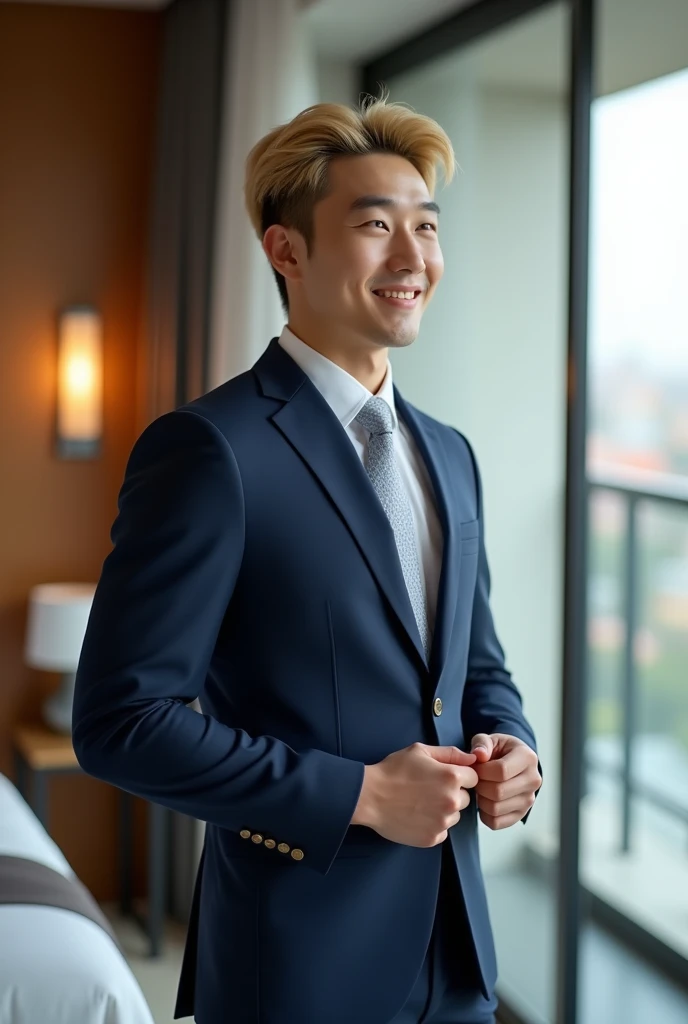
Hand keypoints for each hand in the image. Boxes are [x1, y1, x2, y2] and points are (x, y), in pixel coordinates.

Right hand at [352, 742, 478, 847]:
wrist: (370, 796)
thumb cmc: (393, 771)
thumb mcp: (420, 751)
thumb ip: (451, 753)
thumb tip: (474, 758)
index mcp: (452, 777)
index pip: (474, 778)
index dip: (460, 775)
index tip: (444, 777)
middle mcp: (452, 801)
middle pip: (466, 798)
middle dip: (453, 793)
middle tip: (429, 789)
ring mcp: (443, 822)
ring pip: (455, 816)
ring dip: (444, 810)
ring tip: (421, 803)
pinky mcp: (432, 838)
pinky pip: (443, 831)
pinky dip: (434, 825)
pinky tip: (417, 815)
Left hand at [470, 733, 540, 829]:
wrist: (512, 763)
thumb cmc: (499, 750)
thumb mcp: (490, 740)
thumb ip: (482, 743)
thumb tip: (479, 755)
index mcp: (527, 758)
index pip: (501, 770)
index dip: (481, 771)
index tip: (475, 767)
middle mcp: (533, 780)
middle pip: (498, 792)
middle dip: (480, 786)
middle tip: (476, 780)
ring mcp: (529, 800)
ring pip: (496, 808)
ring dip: (480, 800)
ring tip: (481, 788)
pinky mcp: (521, 814)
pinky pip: (496, 822)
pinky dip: (484, 814)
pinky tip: (485, 801)